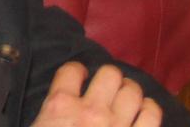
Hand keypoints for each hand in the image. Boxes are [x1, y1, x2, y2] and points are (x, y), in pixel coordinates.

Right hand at [31, 62, 161, 126]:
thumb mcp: (37, 126)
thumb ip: (49, 114)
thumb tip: (58, 105)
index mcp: (60, 105)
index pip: (72, 69)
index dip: (77, 71)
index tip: (80, 78)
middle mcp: (91, 110)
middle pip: (110, 74)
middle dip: (110, 79)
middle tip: (108, 89)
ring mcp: (117, 126)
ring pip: (133, 91)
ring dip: (130, 93)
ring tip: (127, 100)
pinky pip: (152, 114)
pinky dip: (150, 109)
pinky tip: (145, 111)